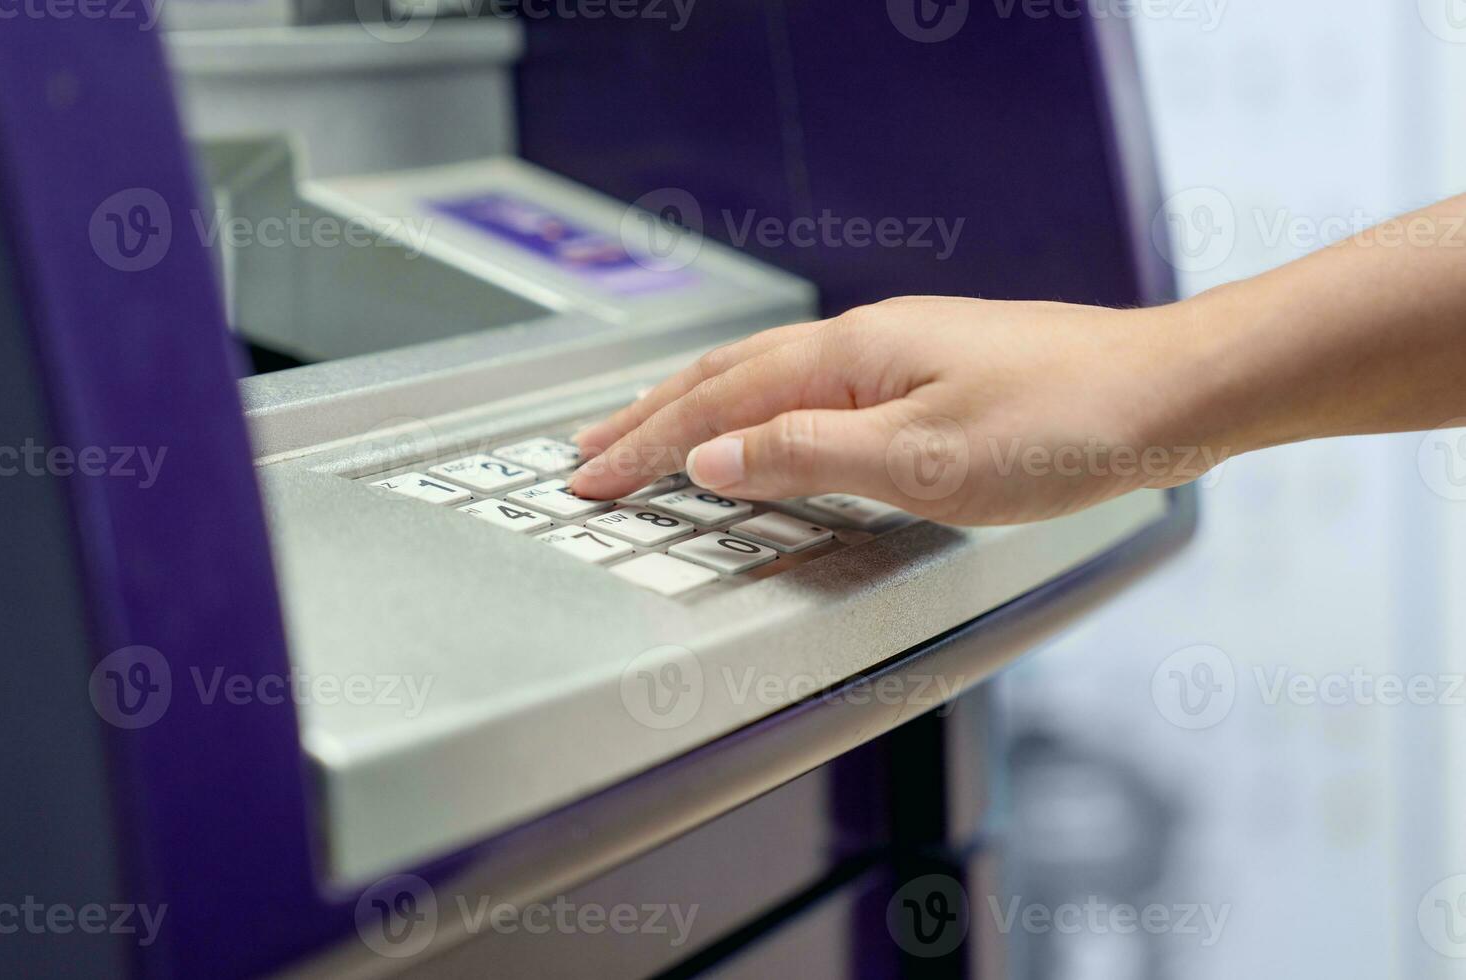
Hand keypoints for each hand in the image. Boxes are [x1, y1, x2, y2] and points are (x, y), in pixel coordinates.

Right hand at [568, 296, 1223, 525]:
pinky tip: (762, 424)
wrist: (1165, 393)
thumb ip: (807, 457)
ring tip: (646, 430)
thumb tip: (714, 457)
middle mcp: (864, 341)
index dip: (645, 445)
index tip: (587, 477)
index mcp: (849, 356)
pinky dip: (758, 410)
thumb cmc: (1064, 423)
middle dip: (648, 418)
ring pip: (767, 377)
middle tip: (586, 450)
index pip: (717, 403)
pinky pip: (811, 387)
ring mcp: (896, 351)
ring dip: (696, 408)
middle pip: (728, 377)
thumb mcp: (922, 461)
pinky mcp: (927, 372)